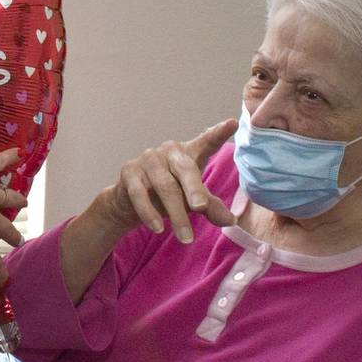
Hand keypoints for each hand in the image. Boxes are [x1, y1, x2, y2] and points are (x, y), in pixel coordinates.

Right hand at [90, 119, 237, 244]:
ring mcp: (148, 159)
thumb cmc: (168, 195)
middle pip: (185, 169)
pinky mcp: (129, 172)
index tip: (232, 123)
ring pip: (165, 187)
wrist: (129, 201)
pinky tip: (158, 229)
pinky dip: (150, 213)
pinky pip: (140, 195)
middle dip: (194, 190)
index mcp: (189, 153)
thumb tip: (231, 221)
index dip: (218, 133)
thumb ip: (211, 207)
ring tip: (186, 238)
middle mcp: (169, 151)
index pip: (206, 142)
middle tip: (201, 208)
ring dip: (176, 214)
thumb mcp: (192, 200)